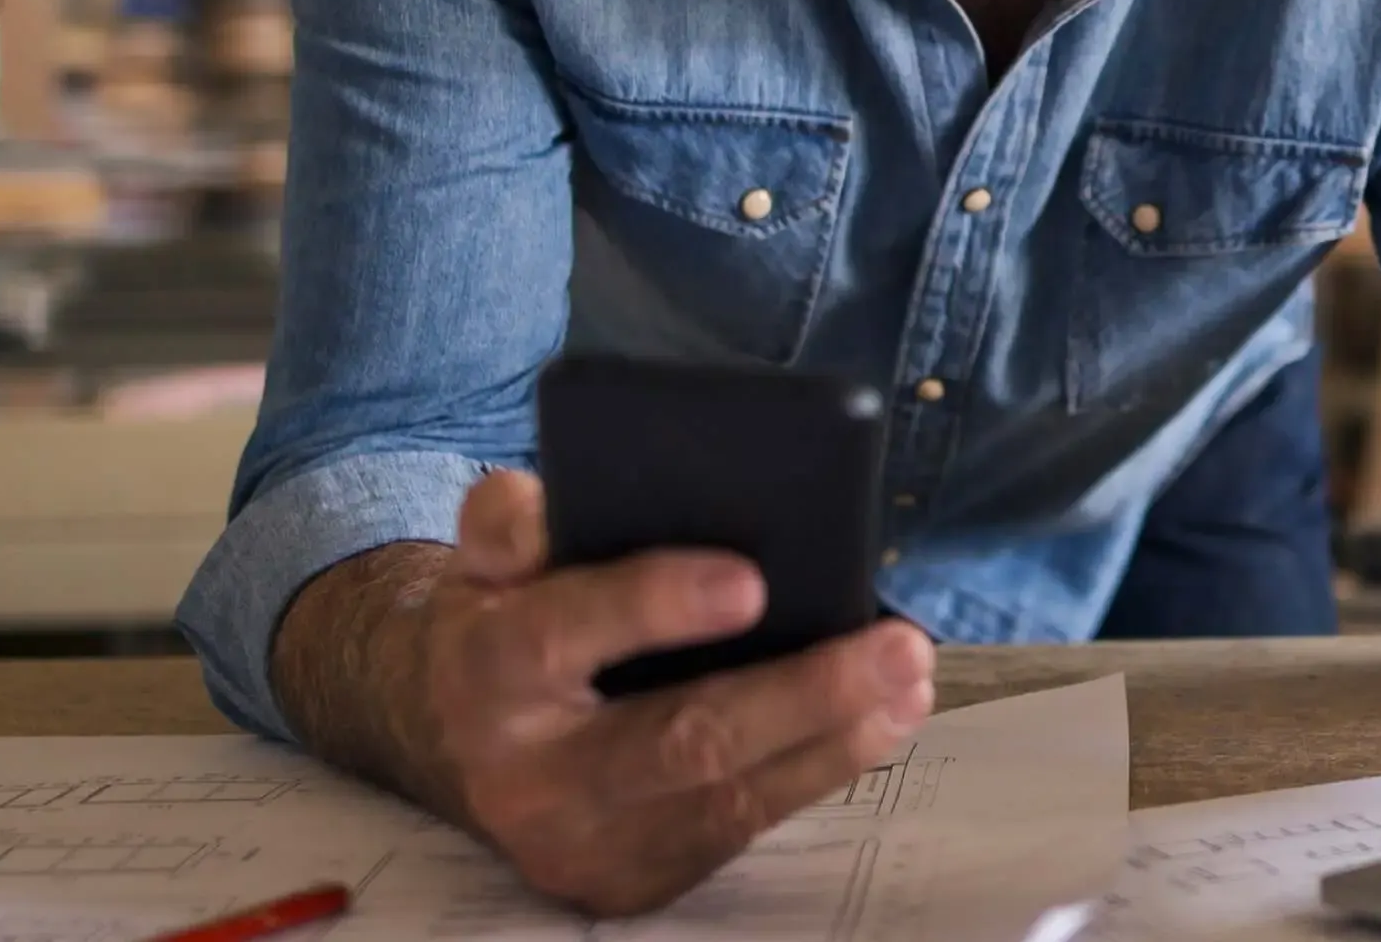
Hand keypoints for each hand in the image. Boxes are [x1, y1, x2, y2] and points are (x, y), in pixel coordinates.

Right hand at [406, 471, 934, 913]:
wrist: (468, 748)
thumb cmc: (508, 627)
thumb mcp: (488, 566)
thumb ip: (510, 524)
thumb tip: (550, 499)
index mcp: (483, 676)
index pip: (557, 638)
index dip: (652, 607)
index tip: (752, 582)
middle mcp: (528, 776)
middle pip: (678, 742)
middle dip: (801, 695)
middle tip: (898, 646)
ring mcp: (584, 842)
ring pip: (728, 797)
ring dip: (836, 739)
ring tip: (911, 681)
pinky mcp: (634, 880)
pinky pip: (741, 829)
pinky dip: (818, 772)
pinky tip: (880, 724)